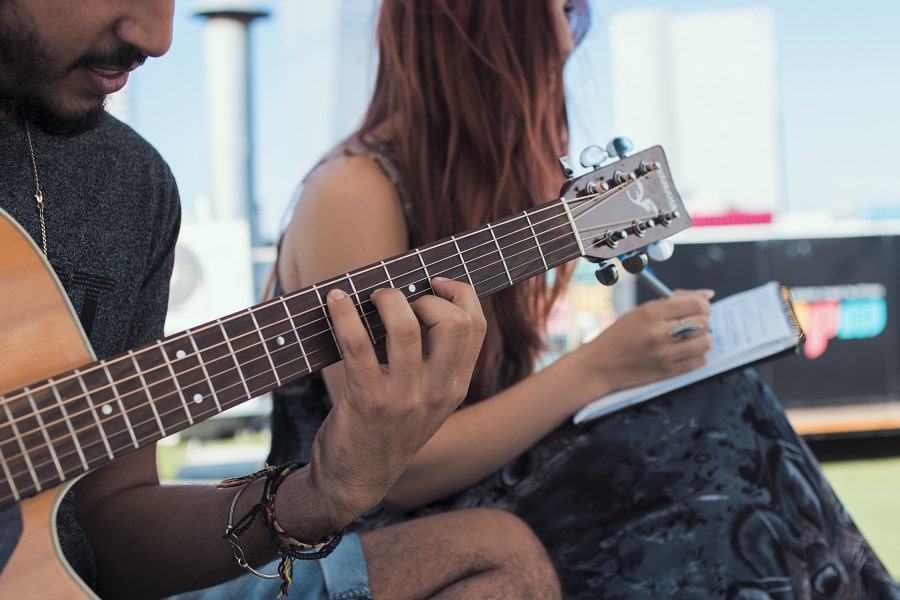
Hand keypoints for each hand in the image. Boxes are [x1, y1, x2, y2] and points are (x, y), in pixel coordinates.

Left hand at [301, 278, 485, 525]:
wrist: (353, 483)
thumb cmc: (384, 431)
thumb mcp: (424, 402)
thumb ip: (430, 363)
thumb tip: (409, 300)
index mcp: (456, 387)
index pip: (476, 327)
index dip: (459, 293)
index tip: (433, 282)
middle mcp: (439, 392)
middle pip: (455, 322)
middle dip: (426, 296)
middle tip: (399, 298)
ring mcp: (406, 399)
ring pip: (408, 327)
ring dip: (386, 299)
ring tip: (370, 298)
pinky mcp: (369, 401)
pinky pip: (359, 345)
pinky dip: (344, 315)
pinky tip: (334, 302)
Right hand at [575, 289, 712, 393]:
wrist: (600, 365)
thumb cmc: (619, 336)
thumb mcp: (640, 312)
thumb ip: (672, 303)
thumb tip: (707, 295)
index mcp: (650, 313)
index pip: (695, 304)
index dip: (702, 304)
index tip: (698, 307)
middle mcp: (659, 333)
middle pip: (703, 322)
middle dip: (702, 320)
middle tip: (692, 322)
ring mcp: (665, 354)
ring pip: (705, 342)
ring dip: (702, 339)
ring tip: (689, 338)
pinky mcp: (668, 371)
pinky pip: (699, 361)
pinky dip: (697, 355)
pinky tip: (685, 351)